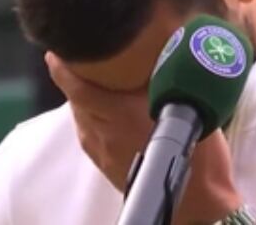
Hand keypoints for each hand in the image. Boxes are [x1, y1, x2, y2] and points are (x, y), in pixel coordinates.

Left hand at [45, 53, 240, 223]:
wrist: (197, 204)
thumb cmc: (199, 154)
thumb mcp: (187, 107)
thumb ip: (168, 80)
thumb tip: (160, 52)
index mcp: (122, 115)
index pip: (79, 89)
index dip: (63, 70)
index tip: (55, 53)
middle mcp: (106, 133)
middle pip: (76, 101)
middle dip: (72, 79)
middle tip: (75, 59)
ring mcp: (103, 152)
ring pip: (81, 118)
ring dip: (82, 99)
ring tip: (90, 82)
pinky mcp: (106, 165)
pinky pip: (89, 134)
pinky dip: (90, 117)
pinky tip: (103, 111)